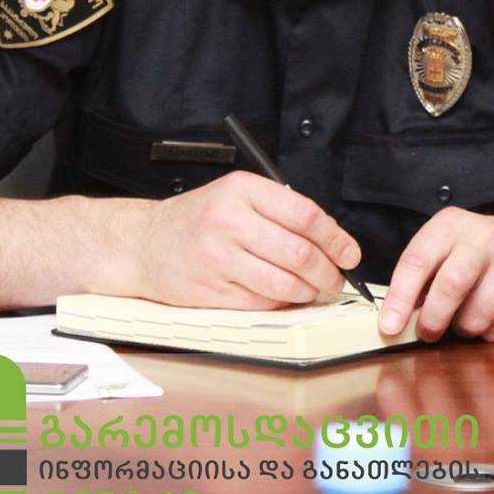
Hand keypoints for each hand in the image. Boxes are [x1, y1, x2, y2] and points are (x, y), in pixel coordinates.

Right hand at [127, 170, 360, 308]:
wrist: (142, 244)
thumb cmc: (198, 219)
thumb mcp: (237, 196)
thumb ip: (280, 211)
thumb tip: (331, 240)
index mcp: (242, 191)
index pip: (305, 216)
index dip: (336, 239)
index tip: (350, 254)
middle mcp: (228, 223)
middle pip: (299, 254)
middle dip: (328, 272)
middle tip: (336, 279)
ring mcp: (217, 259)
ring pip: (283, 283)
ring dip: (308, 292)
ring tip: (314, 290)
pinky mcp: (209, 291)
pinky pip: (260, 302)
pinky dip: (281, 303)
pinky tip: (283, 296)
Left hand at [379, 211, 493, 341]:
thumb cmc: (489, 255)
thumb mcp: (453, 249)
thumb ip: (425, 276)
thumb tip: (395, 316)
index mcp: (453, 225)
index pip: (418, 259)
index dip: (400, 296)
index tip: (389, 325)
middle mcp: (485, 236)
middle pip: (451, 284)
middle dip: (434, 319)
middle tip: (428, 332)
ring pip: (476, 315)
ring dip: (466, 328)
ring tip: (469, 317)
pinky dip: (491, 332)